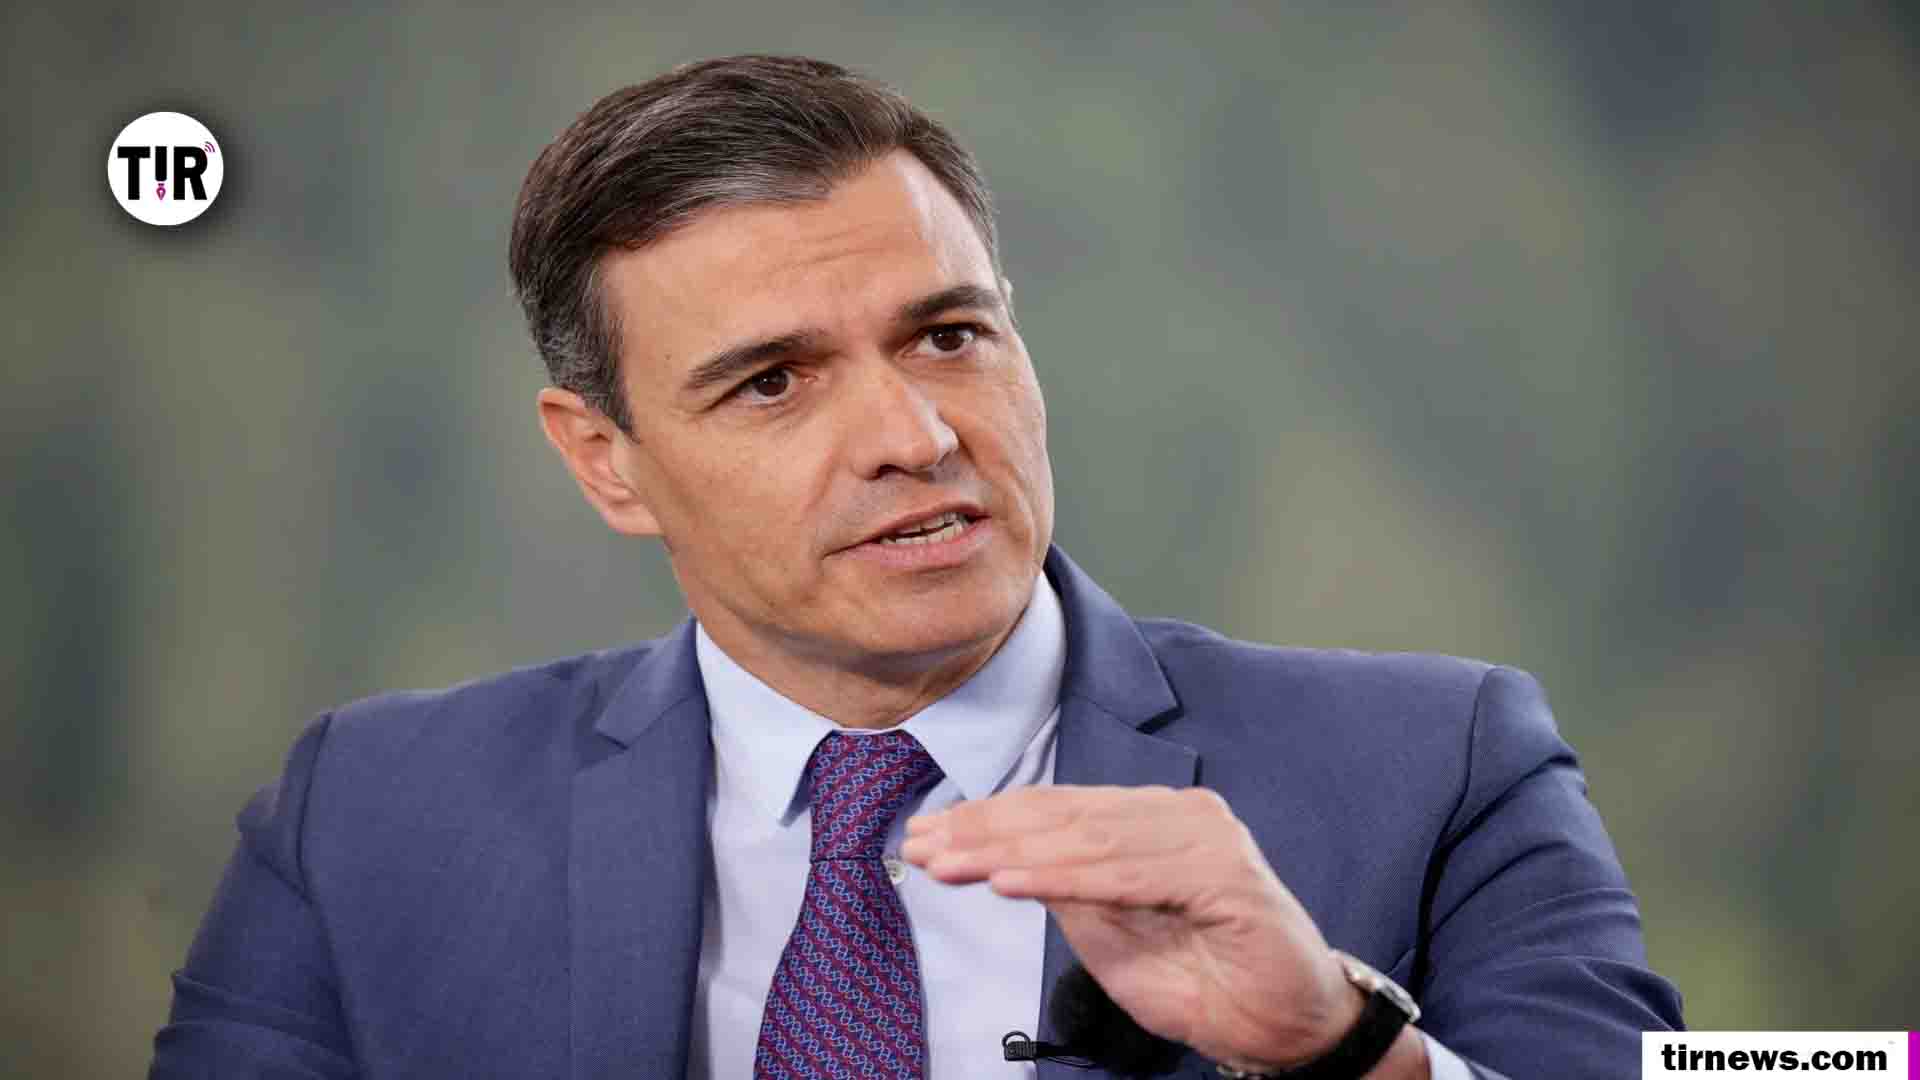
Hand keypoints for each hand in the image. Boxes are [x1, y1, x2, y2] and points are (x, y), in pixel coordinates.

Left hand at [899, 784, 1372, 1071]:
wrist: (1288, 1029)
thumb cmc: (1205, 982)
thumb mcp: (1112, 937)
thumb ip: (1068, 893)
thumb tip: (999, 860)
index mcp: (1151, 819)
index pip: (1057, 811)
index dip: (988, 822)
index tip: (927, 838)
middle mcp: (1179, 814)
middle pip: (1064, 817)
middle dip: (984, 832)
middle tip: (921, 845)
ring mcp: (1206, 838)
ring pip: (1088, 839)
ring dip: (1009, 852)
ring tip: (951, 864)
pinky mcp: (1225, 875)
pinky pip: (1128, 874)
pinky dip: (1064, 878)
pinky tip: (1010, 884)